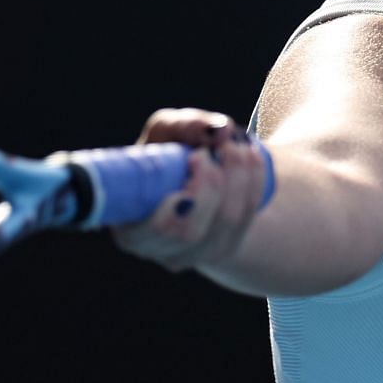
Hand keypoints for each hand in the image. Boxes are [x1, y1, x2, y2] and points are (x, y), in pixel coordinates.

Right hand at [110, 108, 271, 273]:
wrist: (197, 174)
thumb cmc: (168, 153)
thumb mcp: (167, 131)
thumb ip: (184, 126)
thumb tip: (219, 131)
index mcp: (129, 227)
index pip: (156, 229)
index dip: (177, 204)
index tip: (195, 160)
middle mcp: (156, 250)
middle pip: (191, 231)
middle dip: (211, 183)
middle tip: (211, 149)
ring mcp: (193, 256)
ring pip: (226, 222)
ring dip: (238, 176)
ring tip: (234, 145)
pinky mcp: (223, 250)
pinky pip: (246, 217)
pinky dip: (254, 181)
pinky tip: (250, 157)